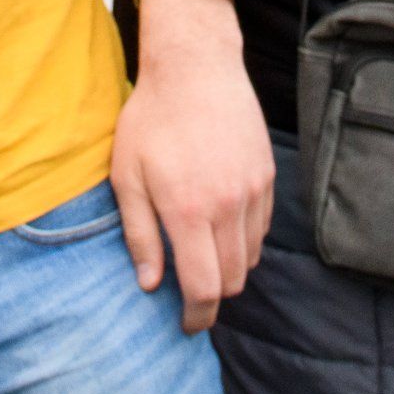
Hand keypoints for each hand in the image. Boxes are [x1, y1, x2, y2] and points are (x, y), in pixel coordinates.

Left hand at [113, 0, 273, 331]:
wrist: (195, 69)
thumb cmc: (151, 120)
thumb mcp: (126, 176)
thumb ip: (139, 234)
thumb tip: (150, 284)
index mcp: (189, 211)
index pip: (205, 288)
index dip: (197, 315)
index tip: (186, 324)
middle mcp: (228, 207)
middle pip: (233, 280)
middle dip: (212, 298)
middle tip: (190, 298)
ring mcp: (253, 192)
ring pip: (250, 257)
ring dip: (228, 270)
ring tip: (201, 260)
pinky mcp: (267, 177)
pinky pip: (261, 229)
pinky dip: (243, 242)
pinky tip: (218, 229)